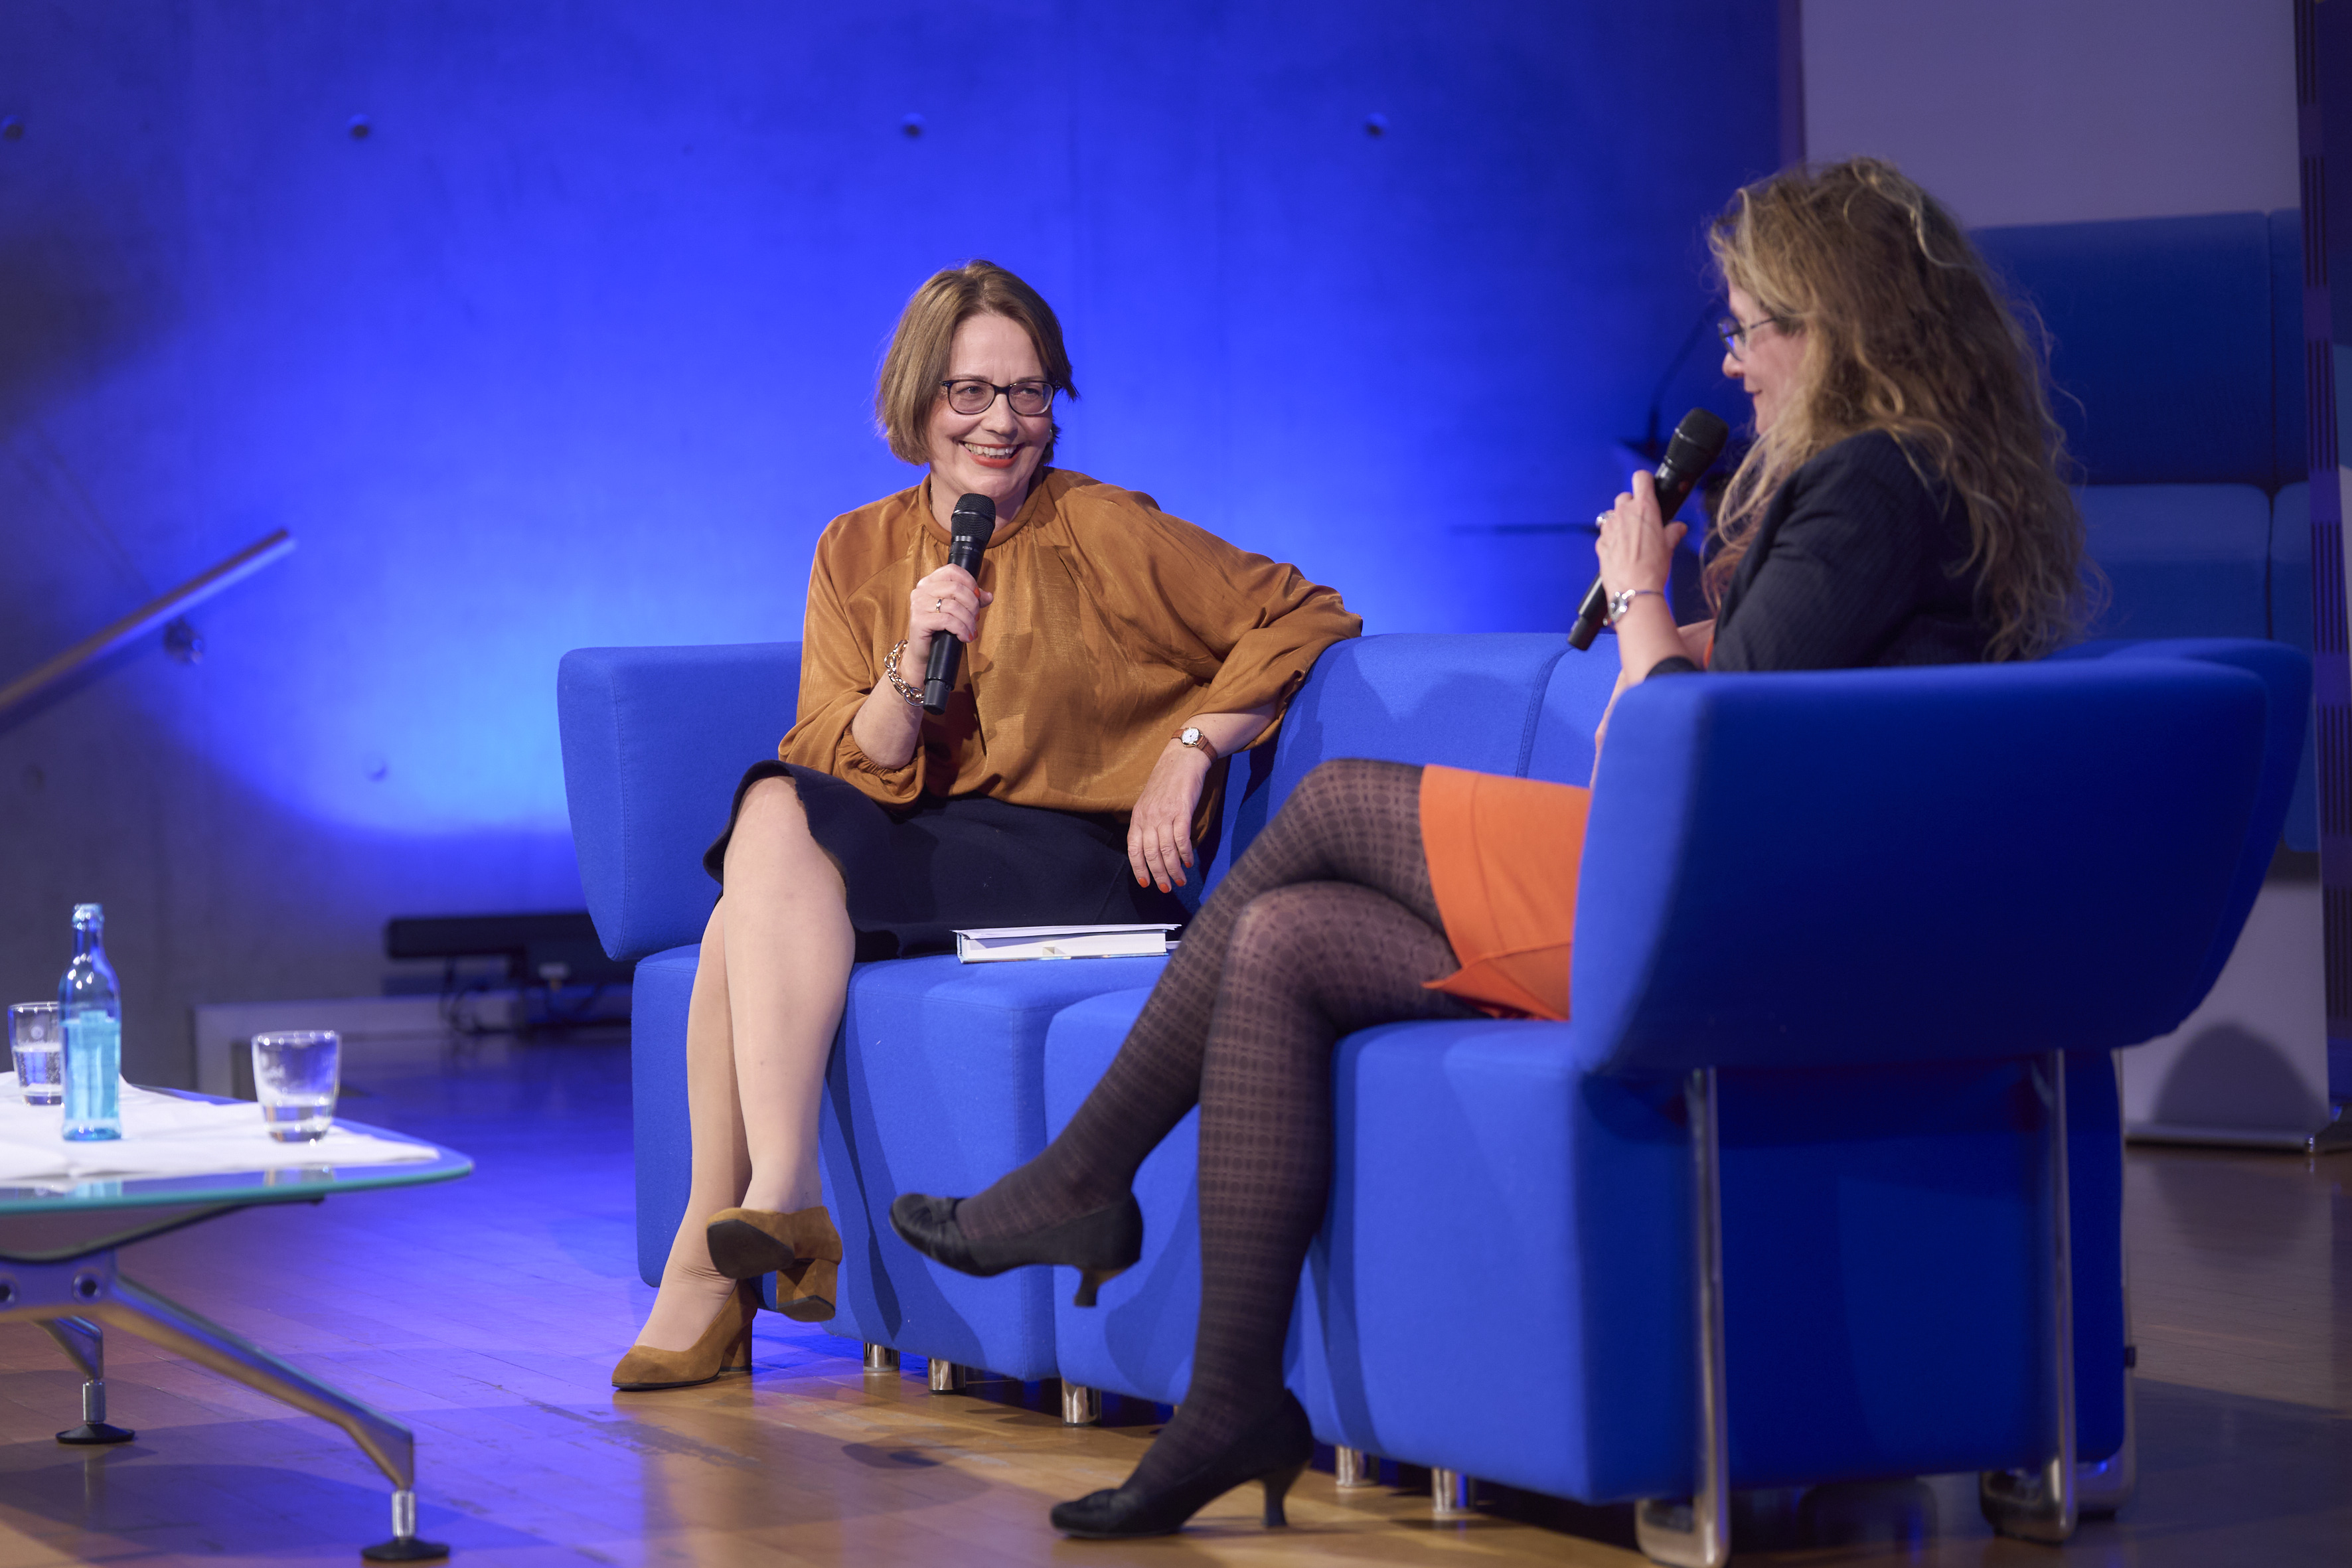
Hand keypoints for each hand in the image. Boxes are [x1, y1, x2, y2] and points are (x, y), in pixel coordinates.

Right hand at [906, 565, 992, 666]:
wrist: (924, 652)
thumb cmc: (940, 629)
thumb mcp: (958, 611)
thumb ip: (971, 600)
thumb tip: (988, 596)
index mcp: (929, 582)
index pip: (952, 570)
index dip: (970, 582)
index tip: (979, 596)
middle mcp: (921, 590)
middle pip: (956, 588)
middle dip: (972, 605)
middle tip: (976, 618)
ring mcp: (918, 604)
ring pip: (954, 606)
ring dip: (968, 620)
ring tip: (972, 631)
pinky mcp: (919, 620)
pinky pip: (947, 620)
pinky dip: (961, 629)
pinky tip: (965, 637)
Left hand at [1128, 741, 1212, 891]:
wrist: (1182, 759)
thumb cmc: (1167, 782)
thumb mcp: (1149, 802)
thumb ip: (1148, 823)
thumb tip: (1153, 848)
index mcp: (1138, 817)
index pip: (1134, 849)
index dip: (1139, 868)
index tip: (1145, 883)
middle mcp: (1149, 817)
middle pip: (1151, 854)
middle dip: (1158, 875)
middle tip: (1167, 888)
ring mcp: (1165, 814)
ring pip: (1166, 850)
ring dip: (1173, 869)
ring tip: (1180, 880)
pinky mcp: (1182, 811)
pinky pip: (1181, 839)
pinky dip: (1185, 854)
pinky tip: (1189, 862)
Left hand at [1595, 471, 1687, 605]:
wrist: (1634, 590)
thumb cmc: (1652, 568)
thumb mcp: (1669, 546)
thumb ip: (1672, 532)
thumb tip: (1677, 528)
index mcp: (1644, 508)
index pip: (1641, 478)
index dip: (1645, 481)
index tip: (1647, 487)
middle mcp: (1624, 513)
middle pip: (1625, 497)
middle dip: (1632, 505)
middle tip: (1641, 522)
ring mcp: (1609, 527)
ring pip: (1613, 514)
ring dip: (1620, 521)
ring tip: (1631, 539)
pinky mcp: (1600, 541)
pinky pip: (1605, 533)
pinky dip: (1611, 538)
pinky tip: (1621, 551)